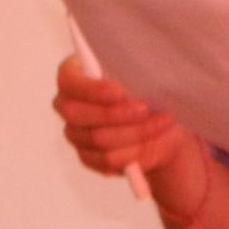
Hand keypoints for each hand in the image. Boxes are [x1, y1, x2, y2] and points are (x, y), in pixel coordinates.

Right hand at [53, 54, 187, 180]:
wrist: (158, 118)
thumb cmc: (145, 86)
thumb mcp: (141, 71)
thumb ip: (131, 68)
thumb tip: (134, 72)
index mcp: (72, 74)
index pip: (69, 81)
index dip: (92, 89)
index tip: (121, 92)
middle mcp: (66, 104)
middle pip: (77, 114)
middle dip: (115, 113)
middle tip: (145, 109)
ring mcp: (75, 133)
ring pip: (98, 138)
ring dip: (134, 132)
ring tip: (161, 123)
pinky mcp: (88, 157)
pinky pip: (107, 160)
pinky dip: (134, 152)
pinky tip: (154, 141)